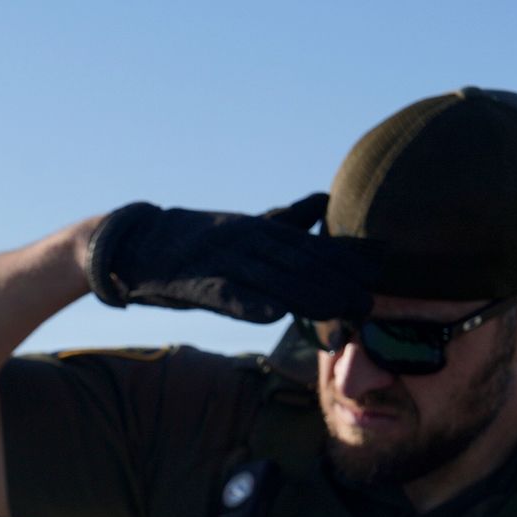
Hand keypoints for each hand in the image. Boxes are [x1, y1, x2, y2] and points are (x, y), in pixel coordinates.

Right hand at [85, 194, 376, 322]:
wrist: (134, 243)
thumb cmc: (192, 243)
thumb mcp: (243, 229)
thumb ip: (285, 220)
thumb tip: (324, 201)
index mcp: (260, 230)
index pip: (311, 244)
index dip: (345, 257)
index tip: (382, 268)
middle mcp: (247, 240)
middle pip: (299, 262)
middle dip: (336, 281)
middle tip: (370, 303)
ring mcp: (221, 261)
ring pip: (270, 278)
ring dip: (307, 296)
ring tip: (339, 311)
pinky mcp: (195, 282)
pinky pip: (226, 294)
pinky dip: (249, 303)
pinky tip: (274, 315)